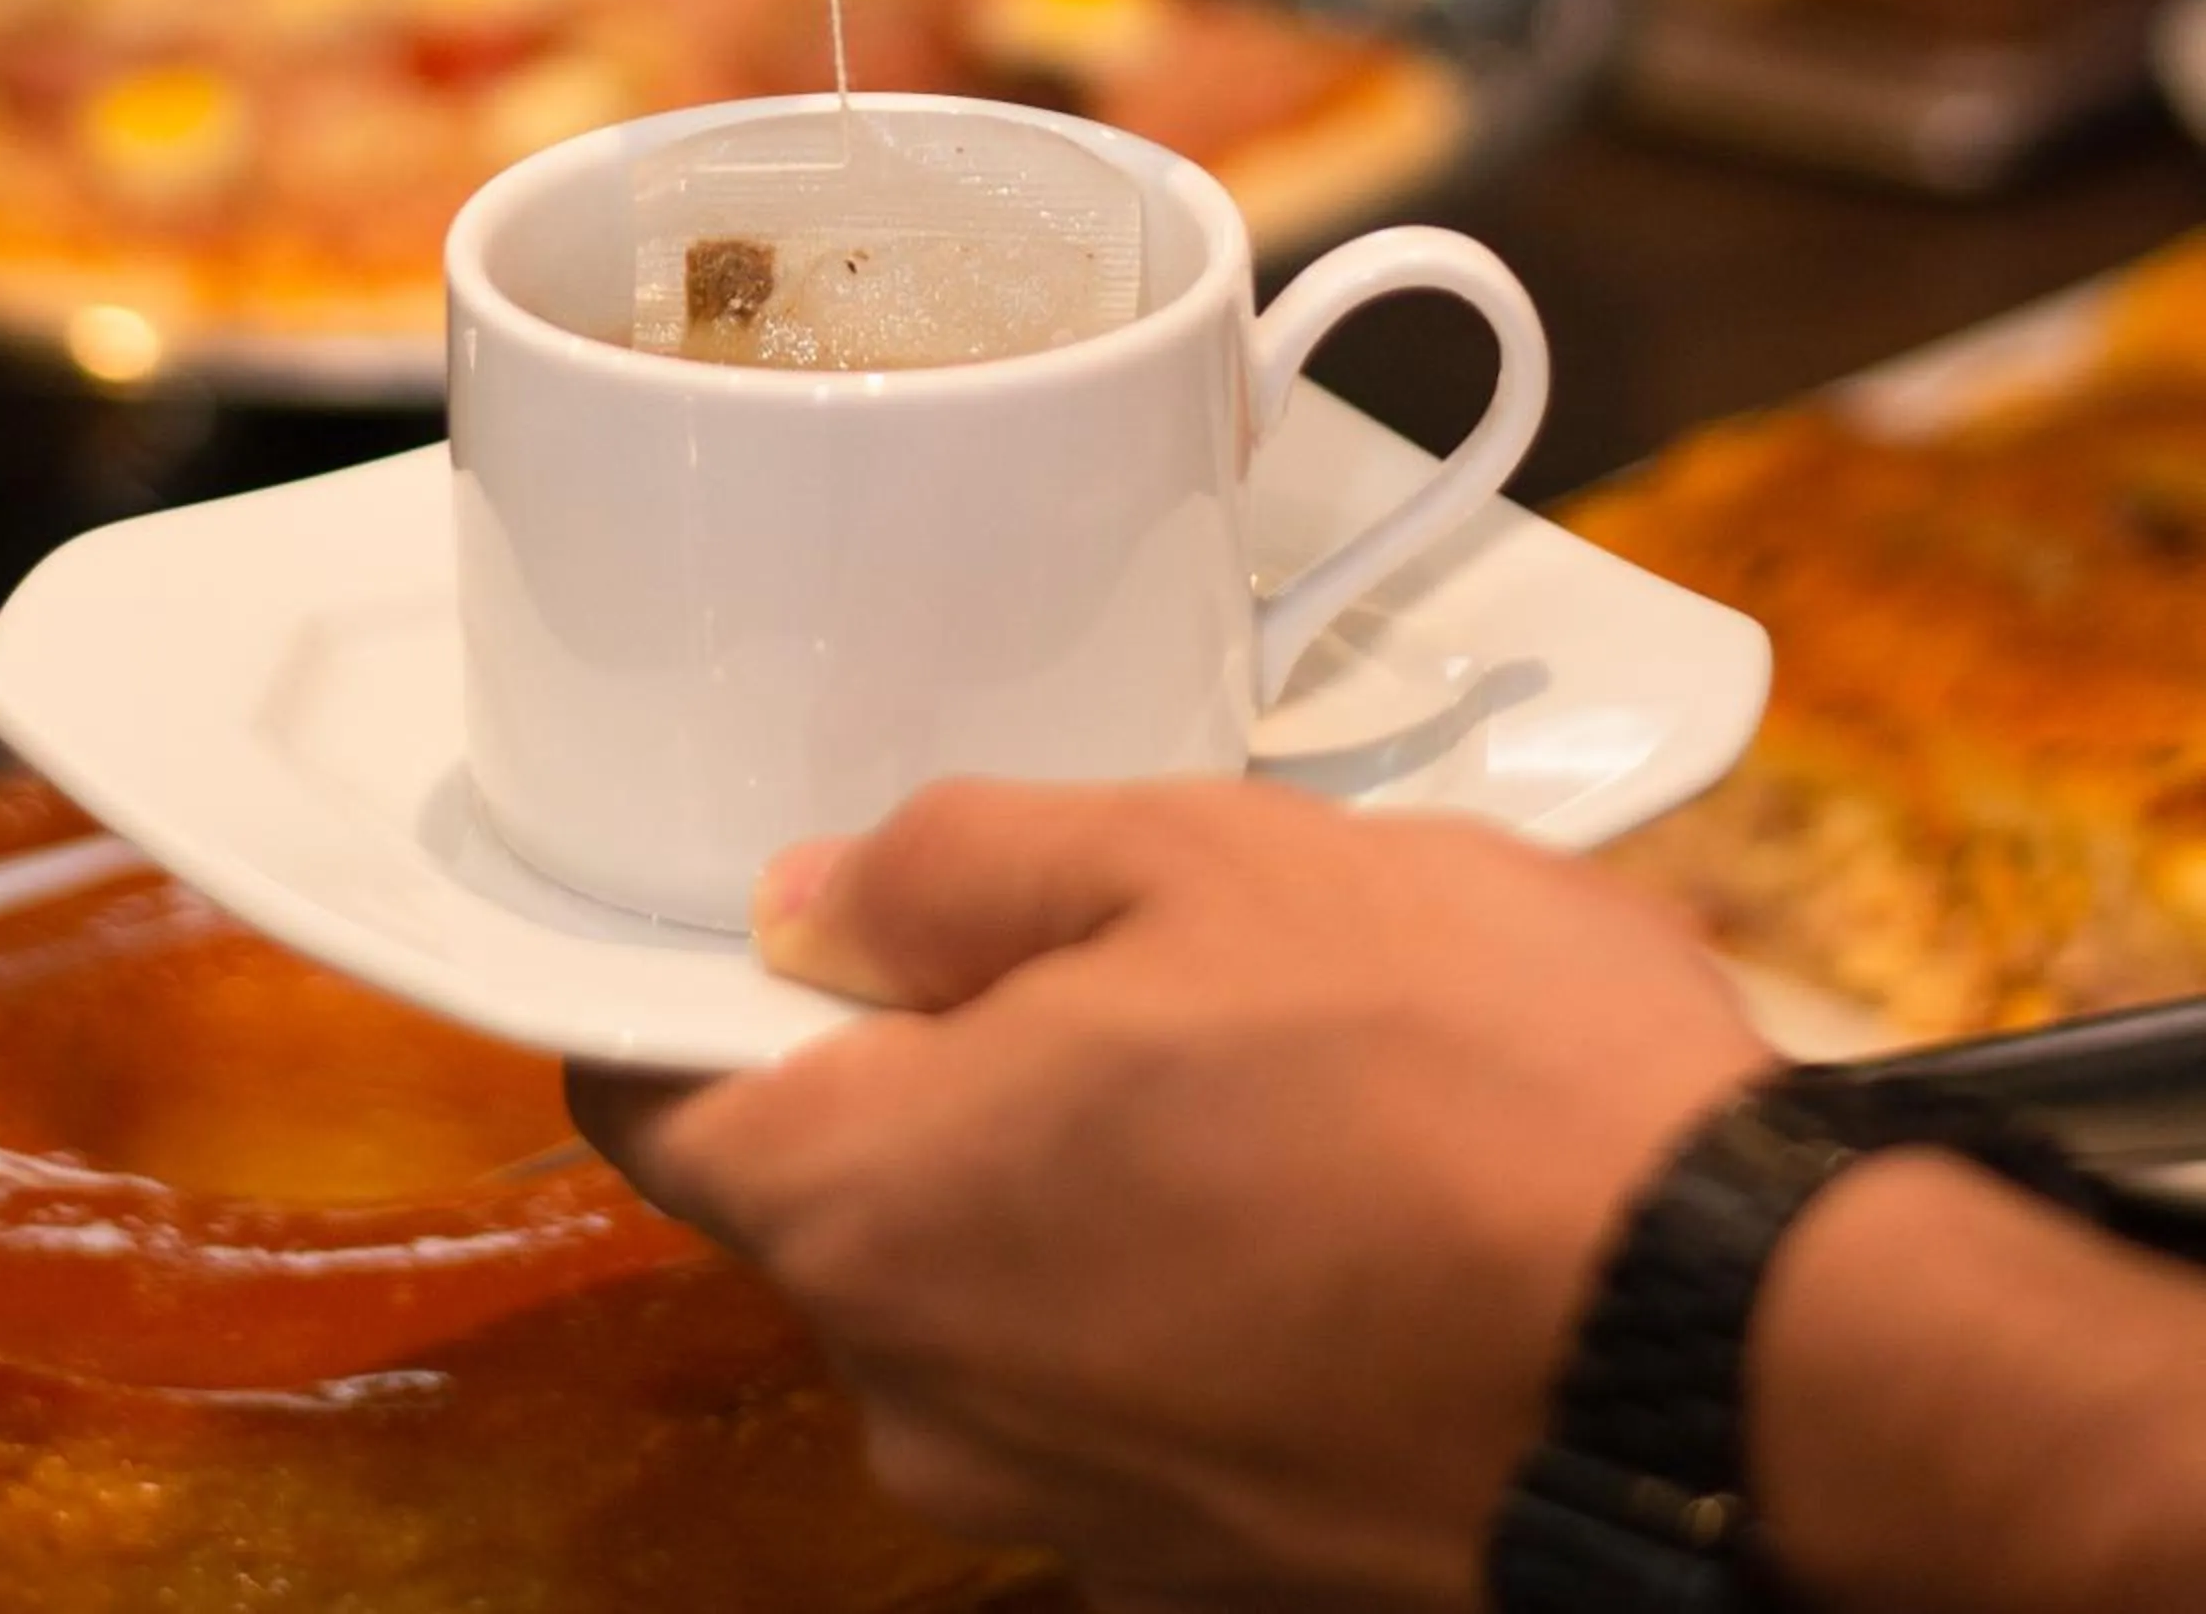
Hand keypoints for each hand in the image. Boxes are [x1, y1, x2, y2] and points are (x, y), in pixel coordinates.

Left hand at [576, 776, 1768, 1611]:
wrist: (1750, 1364)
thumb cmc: (1439, 1064)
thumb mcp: (1185, 862)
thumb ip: (948, 875)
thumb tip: (802, 908)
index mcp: (866, 1221)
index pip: (656, 1098)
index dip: (689, 983)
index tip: (782, 901)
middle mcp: (925, 1404)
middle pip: (839, 1194)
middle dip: (921, 1060)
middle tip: (1085, 933)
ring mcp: (1071, 1512)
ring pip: (994, 1283)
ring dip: (1068, 1159)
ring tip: (1242, 1043)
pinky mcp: (1214, 1559)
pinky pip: (1122, 1372)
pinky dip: (1169, 1267)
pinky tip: (1322, 1179)